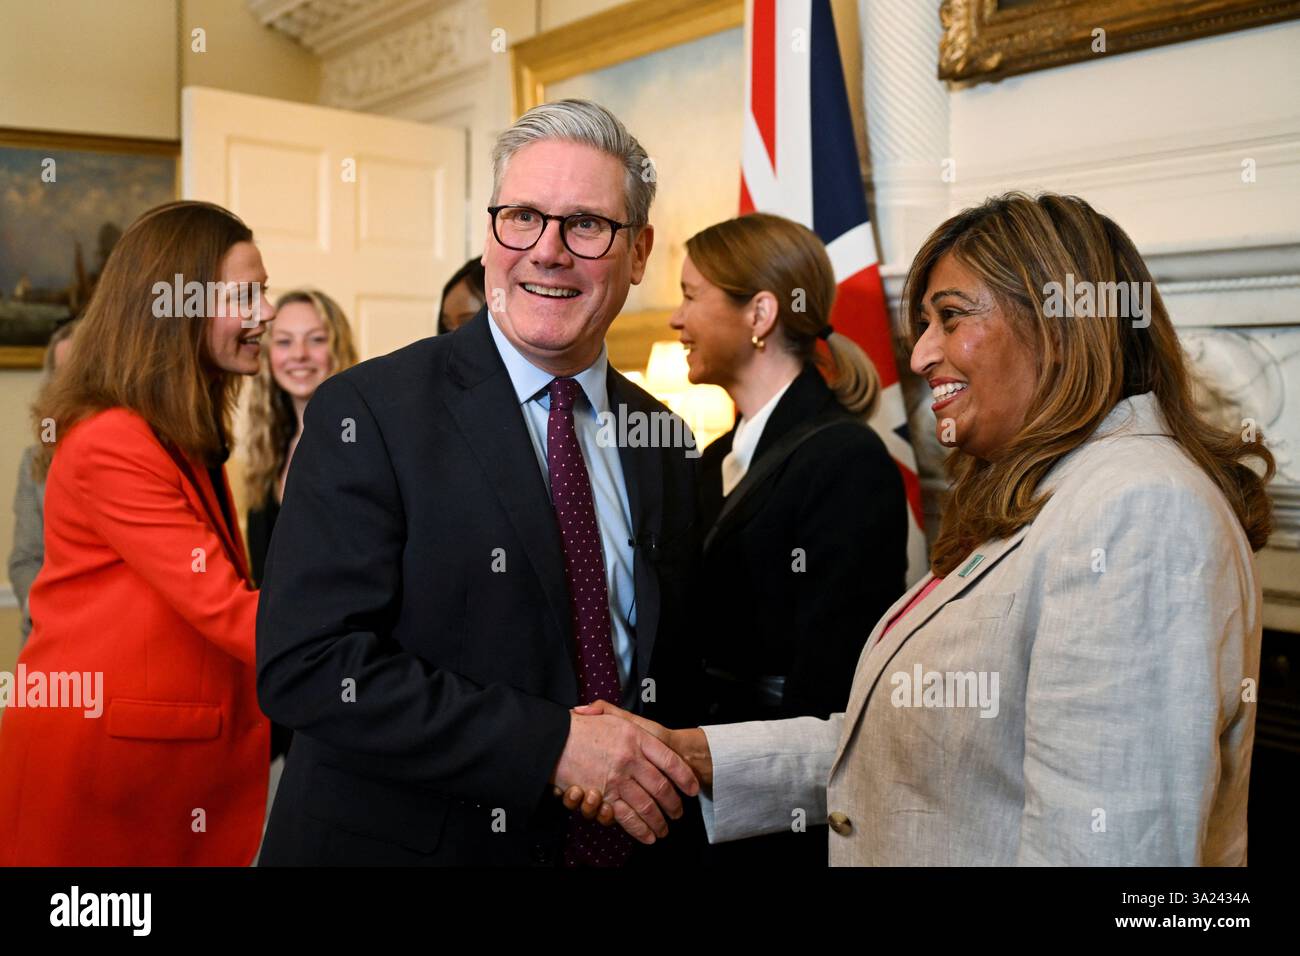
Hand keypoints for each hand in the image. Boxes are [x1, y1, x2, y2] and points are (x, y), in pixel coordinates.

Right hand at [550, 711, 698, 843]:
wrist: (554, 739)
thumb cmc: (584, 728)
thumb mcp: (610, 716)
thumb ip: (631, 720)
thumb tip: (649, 732)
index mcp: (636, 738)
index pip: (670, 761)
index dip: (685, 777)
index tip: (692, 788)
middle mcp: (630, 760)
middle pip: (661, 787)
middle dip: (673, 805)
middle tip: (678, 813)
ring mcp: (618, 780)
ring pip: (647, 806)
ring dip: (659, 821)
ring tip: (665, 829)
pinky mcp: (603, 797)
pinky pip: (627, 817)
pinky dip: (640, 829)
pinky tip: (648, 836)